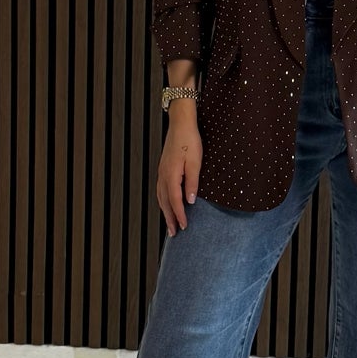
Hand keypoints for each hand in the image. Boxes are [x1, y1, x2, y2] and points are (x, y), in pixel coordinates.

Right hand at [157, 109, 200, 234]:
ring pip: (161, 197)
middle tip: (173, 233)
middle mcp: (163, 176)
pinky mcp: (163, 168)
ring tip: (169, 223)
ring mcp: (161, 172)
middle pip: (165, 202)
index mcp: (171, 175)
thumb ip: (192, 182)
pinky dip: (163, 201)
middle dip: (169, 219)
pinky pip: (160, 190)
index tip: (184, 227)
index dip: (179, 215)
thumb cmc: (190, 140)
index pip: (175, 201)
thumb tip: (191, 201)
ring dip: (165, 211)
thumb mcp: (196, 162)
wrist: (180, 124)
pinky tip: (166, 204)